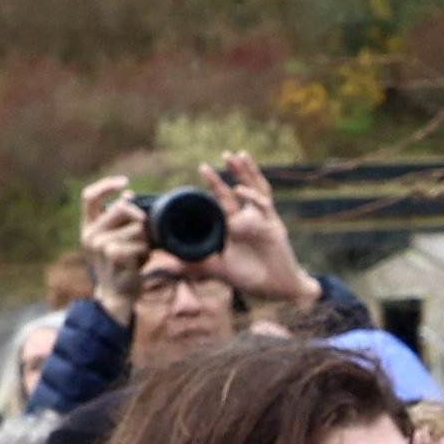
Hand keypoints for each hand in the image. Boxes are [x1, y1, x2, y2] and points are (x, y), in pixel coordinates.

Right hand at [82, 173, 151, 274]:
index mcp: (89, 226)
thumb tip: (130, 193)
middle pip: (122, 207)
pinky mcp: (113, 255)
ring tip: (139, 255)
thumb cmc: (121, 265)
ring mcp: (100, 244)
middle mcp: (90, 234)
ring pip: (137, 228)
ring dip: (146, 241)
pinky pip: (140, 244)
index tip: (125, 182)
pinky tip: (140, 263)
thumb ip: (122, 219)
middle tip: (145, 236)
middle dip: (141, 219)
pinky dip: (146, 253)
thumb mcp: (119, 239)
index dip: (106, 185)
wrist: (117, 295)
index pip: (89, 197)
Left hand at [208, 152, 312, 310]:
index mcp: (235, 225)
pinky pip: (263, 206)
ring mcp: (262, 220)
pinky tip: (239, 189)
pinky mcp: (273, 226)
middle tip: (224, 153)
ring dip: (247, 172)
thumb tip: (168, 263)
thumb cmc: (250, 278)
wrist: (275, 290)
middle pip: (242, 186)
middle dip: (234, 170)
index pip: (224, 198)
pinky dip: (251, 197)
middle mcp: (249, 218)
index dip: (215, 182)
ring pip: (256, 189)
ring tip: (239, 156)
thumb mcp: (217, 270)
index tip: (203, 167)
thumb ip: (194, 264)